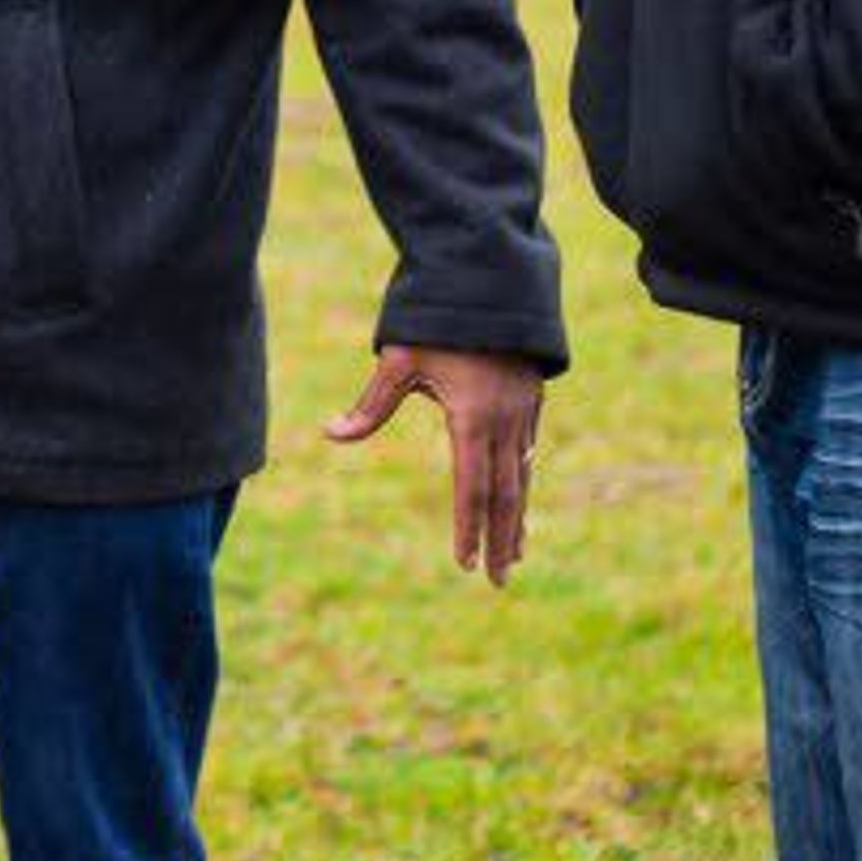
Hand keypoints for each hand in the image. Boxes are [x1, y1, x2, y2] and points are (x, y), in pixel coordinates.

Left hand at [323, 343, 544, 585]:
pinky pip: (527, 453)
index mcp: (472, 417)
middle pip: (504, 493)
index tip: (465, 563)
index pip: (470, 487)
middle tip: (497, 580)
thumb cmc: (436, 320)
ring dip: (517, 518)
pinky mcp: (530, 400)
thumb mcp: (399, 360)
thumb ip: (371, 404)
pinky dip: (524, 485)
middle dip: (501, 539)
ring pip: (521, 476)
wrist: (489, 279)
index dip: (468, 528)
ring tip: (514, 555)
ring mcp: (522, 411)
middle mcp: (503, 421)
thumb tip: (330, 434)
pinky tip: (519, 505)